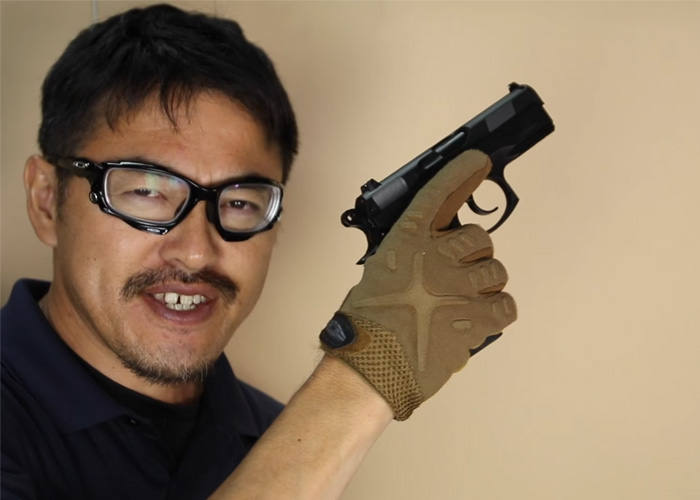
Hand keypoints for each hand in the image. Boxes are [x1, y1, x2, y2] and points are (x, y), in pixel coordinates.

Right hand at [320, 150, 516, 419]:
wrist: (374, 364)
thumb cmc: (366, 325)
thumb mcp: (377, 274)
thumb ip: (407, 258)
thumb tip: (432, 257)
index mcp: (407, 241)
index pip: (438, 195)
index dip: (460, 175)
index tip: (478, 161)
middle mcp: (437, 256)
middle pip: (480, 238)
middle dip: (474, 257)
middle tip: (459, 276)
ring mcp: (459, 285)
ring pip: (496, 272)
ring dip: (485, 286)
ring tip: (464, 304)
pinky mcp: (478, 317)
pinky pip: (507, 305)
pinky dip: (497, 312)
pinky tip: (479, 320)